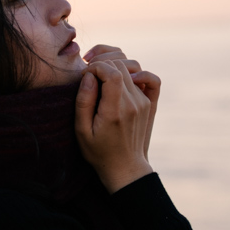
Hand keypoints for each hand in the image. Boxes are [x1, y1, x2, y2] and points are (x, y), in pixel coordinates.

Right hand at [75, 58, 156, 192]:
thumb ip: (83, 102)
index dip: (96, 66)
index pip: (112, 72)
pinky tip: (121, 77)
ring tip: (100, 74)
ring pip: (132, 67)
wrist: (125, 167)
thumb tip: (89, 76)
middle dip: (101, 63)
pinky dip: (134, 72)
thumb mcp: (81, 131)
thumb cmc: (99, 151)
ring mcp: (143, 102)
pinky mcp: (148, 102)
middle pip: (120, 65)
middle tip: (89, 74)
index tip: (84, 75)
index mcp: (115, 111)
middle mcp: (133, 103)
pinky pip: (146, 77)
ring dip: (114, 64)